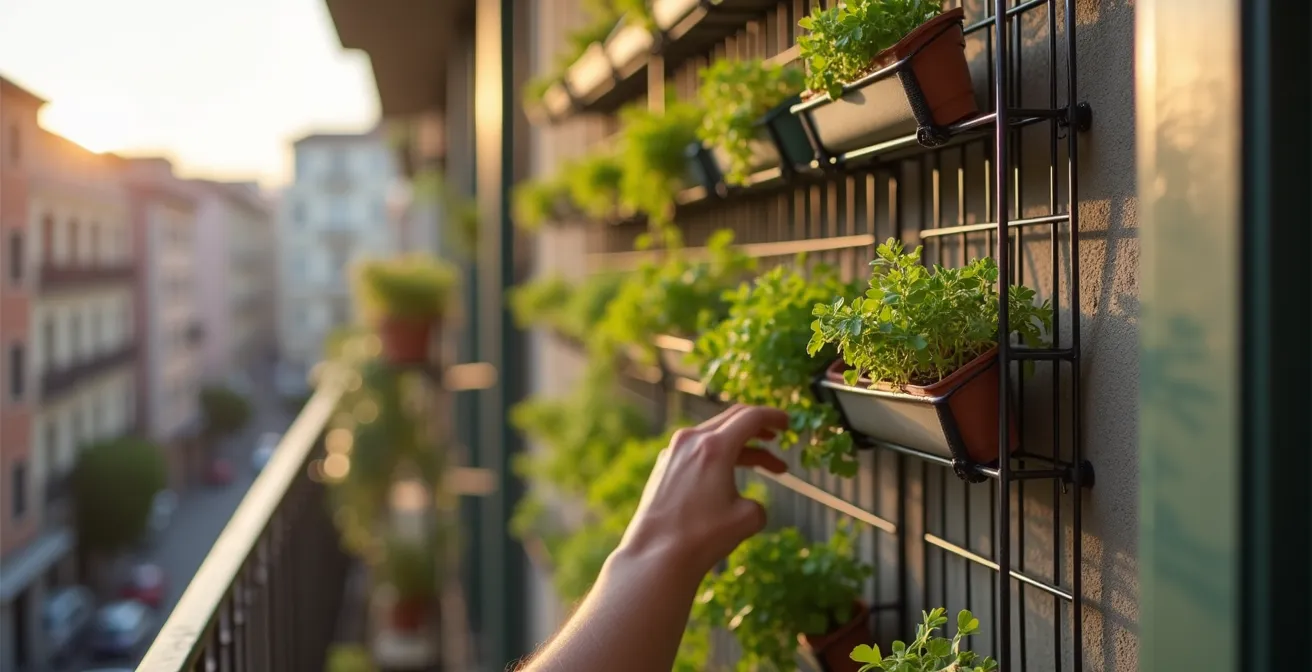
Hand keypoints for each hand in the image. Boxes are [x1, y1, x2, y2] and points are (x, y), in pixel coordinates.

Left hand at [616, 405, 788, 581]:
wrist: (655, 556)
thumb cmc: (702, 537)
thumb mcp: (748, 519)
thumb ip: (758, 503)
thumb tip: (747, 504)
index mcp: (714, 447)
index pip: (751, 417)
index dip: (774, 417)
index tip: (788, 423)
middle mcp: (690, 441)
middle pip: (732, 419)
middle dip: (760, 429)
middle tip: (778, 438)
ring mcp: (673, 452)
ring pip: (715, 436)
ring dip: (743, 448)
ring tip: (769, 467)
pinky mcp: (664, 467)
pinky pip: (698, 451)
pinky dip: (720, 457)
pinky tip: (731, 478)